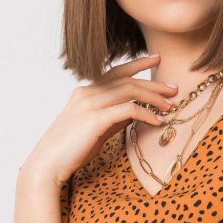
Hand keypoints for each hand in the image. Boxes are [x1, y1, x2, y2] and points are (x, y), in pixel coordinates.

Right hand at [20, 55, 179, 185]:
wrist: (47, 164)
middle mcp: (87, 93)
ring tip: (170, 106)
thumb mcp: (96, 130)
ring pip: (129, 90)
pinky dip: (146, 113)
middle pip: (127, 80)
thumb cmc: (70, 150)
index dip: (137, 64)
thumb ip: (114, 118)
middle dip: (153, 83)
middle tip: (174, 88)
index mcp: (85, 93)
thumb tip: (135, 113)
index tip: (157, 59)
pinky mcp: (95, 119)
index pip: (116, 72)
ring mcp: (90, 104)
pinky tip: (158, 121)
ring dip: (153, 97)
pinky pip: (127, 110)